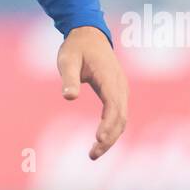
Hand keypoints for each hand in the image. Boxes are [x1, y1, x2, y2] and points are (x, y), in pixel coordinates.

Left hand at [57, 26, 127, 159]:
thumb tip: (68, 97)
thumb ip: (69, 78)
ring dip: (111, 137)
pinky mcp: (118, 91)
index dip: (107, 125)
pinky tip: (100, 139)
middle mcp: (119, 85)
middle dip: (109, 138)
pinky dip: (112, 128)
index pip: (113, 106)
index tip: (97, 140)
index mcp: (109, 77)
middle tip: (92, 155)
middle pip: (120, 118)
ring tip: (94, 153)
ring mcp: (121, 88)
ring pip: (122, 118)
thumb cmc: (76, 47)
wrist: (89, 33)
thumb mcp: (67, 60)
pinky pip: (119, 113)